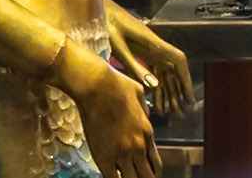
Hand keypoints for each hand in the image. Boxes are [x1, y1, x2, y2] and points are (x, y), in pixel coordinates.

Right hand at [58, 41, 161, 177]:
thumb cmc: (116, 84)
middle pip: (147, 177)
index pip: (156, 165)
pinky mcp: (104, 157)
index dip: (152, 172)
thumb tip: (144, 116)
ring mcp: (121, 154)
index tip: (145, 172)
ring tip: (123, 176)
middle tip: (135, 175)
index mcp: (147, 132)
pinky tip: (111, 175)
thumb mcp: (138, 92)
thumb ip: (144, 109)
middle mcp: (138, 147)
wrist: (95, 85)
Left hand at [105, 7, 194, 118]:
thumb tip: (153, 85)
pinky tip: (154, 99)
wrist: (97, 9)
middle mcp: (154, 45)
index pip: (177, 59)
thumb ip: (134, 65)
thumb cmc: (106, 23)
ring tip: (168, 111)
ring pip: (163, 71)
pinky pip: (152, 69)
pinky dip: (155, 84)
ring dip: (167, 90)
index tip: (189, 97)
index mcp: (152, 42)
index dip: (186, 78)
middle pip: (172, 69)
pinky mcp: (139, 50)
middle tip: (179, 112)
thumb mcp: (118, 46)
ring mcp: (147, 48)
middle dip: (177, 91)